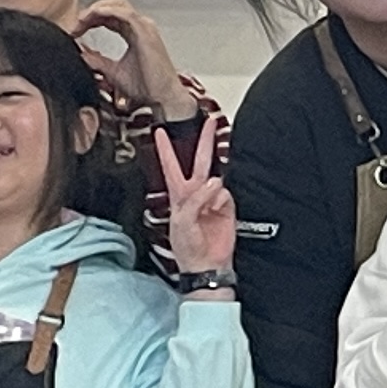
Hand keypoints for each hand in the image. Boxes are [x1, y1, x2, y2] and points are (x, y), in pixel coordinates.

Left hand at [80, 0, 188, 120]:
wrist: (162, 98)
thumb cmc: (147, 88)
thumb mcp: (113, 73)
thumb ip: (98, 62)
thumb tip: (82, 55)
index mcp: (135, 34)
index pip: (111, 17)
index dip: (92, 20)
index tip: (76, 30)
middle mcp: (141, 27)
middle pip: (114, 5)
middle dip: (92, 11)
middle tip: (76, 24)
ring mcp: (144, 27)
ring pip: (118, 4)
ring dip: (97, 9)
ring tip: (81, 19)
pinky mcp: (145, 31)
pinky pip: (124, 12)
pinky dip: (106, 11)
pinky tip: (93, 16)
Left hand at [155, 116, 235, 276]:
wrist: (206, 264)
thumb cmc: (187, 247)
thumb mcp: (182, 221)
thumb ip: (196, 199)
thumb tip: (216, 182)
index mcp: (178, 195)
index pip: (171, 166)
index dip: (165, 148)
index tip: (159, 131)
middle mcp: (196, 194)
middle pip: (200, 161)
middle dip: (205, 141)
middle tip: (211, 123)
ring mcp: (212, 199)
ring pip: (216, 178)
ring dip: (213, 187)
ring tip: (208, 207)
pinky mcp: (227, 207)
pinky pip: (226, 194)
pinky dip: (222, 201)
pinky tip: (218, 213)